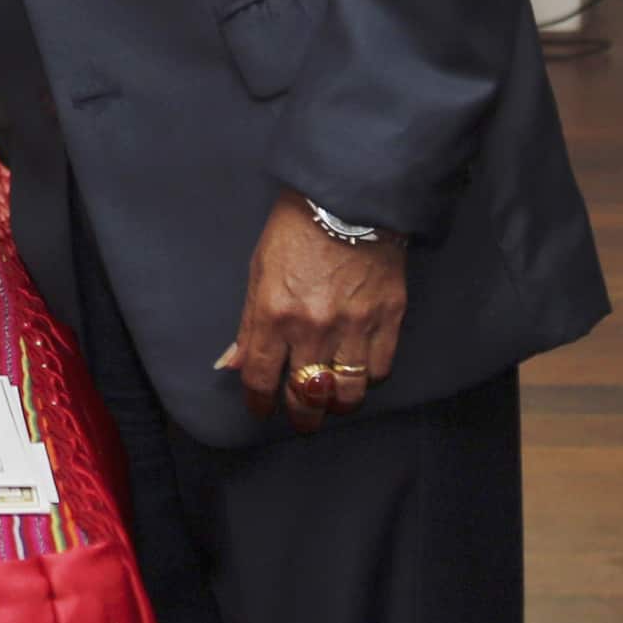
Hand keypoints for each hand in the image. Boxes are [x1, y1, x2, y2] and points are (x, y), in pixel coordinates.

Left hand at [216, 190, 406, 432]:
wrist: (347, 201)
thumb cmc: (294, 232)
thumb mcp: (258, 273)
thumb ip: (249, 324)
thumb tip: (234, 364)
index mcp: (273, 314)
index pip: (260, 377)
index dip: (259, 401)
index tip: (260, 408)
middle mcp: (312, 328)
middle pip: (305, 396)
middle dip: (301, 417)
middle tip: (301, 421)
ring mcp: (353, 327)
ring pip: (346, 394)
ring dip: (336, 405)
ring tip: (330, 403)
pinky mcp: (388, 320)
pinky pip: (378, 371)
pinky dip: (367, 378)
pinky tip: (358, 372)